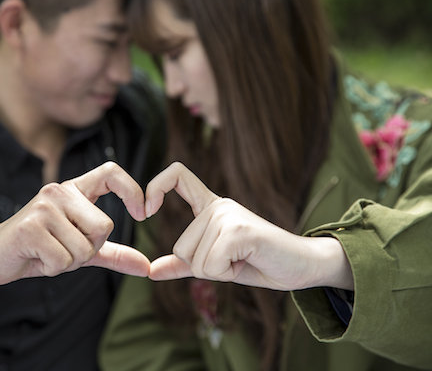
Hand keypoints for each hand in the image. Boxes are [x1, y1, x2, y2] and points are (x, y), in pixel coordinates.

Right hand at [0, 162, 149, 284]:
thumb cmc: (39, 249)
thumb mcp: (80, 249)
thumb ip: (112, 253)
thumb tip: (146, 267)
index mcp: (74, 190)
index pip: (111, 172)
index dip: (133, 190)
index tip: (143, 213)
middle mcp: (59, 191)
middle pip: (104, 227)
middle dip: (89, 250)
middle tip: (63, 249)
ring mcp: (43, 207)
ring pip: (84, 248)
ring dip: (68, 263)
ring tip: (47, 253)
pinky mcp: (29, 227)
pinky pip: (63, 260)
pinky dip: (53, 269)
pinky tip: (36, 258)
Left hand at [146, 162, 353, 290]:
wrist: (301, 267)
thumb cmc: (259, 262)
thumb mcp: (215, 264)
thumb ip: (184, 264)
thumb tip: (151, 271)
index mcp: (210, 207)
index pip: (177, 176)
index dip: (155, 187)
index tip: (147, 211)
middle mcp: (218, 206)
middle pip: (181, 247)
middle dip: (205, 267)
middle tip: (234, 259)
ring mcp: (229, 215)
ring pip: (196, 260)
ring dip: (219, 271)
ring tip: (242, 259)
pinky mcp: (239, 230)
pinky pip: (212, 265)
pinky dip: (228, 273)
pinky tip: (248, 261)